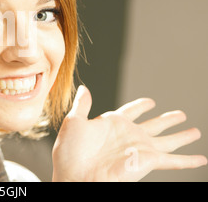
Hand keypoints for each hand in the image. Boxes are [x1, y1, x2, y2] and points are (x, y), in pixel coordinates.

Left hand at [52, 85, 206, 180]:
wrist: (74, 176)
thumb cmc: (69, 153)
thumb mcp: (73, 122)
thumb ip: (82, 105)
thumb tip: (84, 88)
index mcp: (112, 123)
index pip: (131, 111)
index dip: (141, 106)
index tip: (150, 102)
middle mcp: (128, 135)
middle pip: (154, 124)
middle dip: (167, 120)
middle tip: (181, 114)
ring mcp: (139, 148)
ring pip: (167, 140)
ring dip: (182, 136)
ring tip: (195, 130)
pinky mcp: (147, 161)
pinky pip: (173, 160)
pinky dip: (188, 160)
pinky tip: (200, 158)